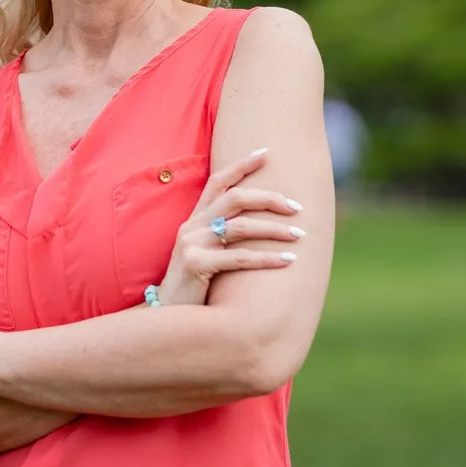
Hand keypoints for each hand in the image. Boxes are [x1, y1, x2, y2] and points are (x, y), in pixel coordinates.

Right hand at [155, 148, 303, 306]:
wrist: (166, 314)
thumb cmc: (192, 284)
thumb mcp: (204, 252)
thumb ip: (222, 235)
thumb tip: (260, 224)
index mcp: (195, 219)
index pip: (218, 181)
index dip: (241, 165)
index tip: (266, 152)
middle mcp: (192, 226)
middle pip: (235, 198)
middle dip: (270, 199)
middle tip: (298, 207)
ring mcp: (192, 244)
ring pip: (240, 226)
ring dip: (274, 229)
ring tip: (299, 235)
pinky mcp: (195, 265)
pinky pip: (238, 258)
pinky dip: (267, 258)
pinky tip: (288, 260)